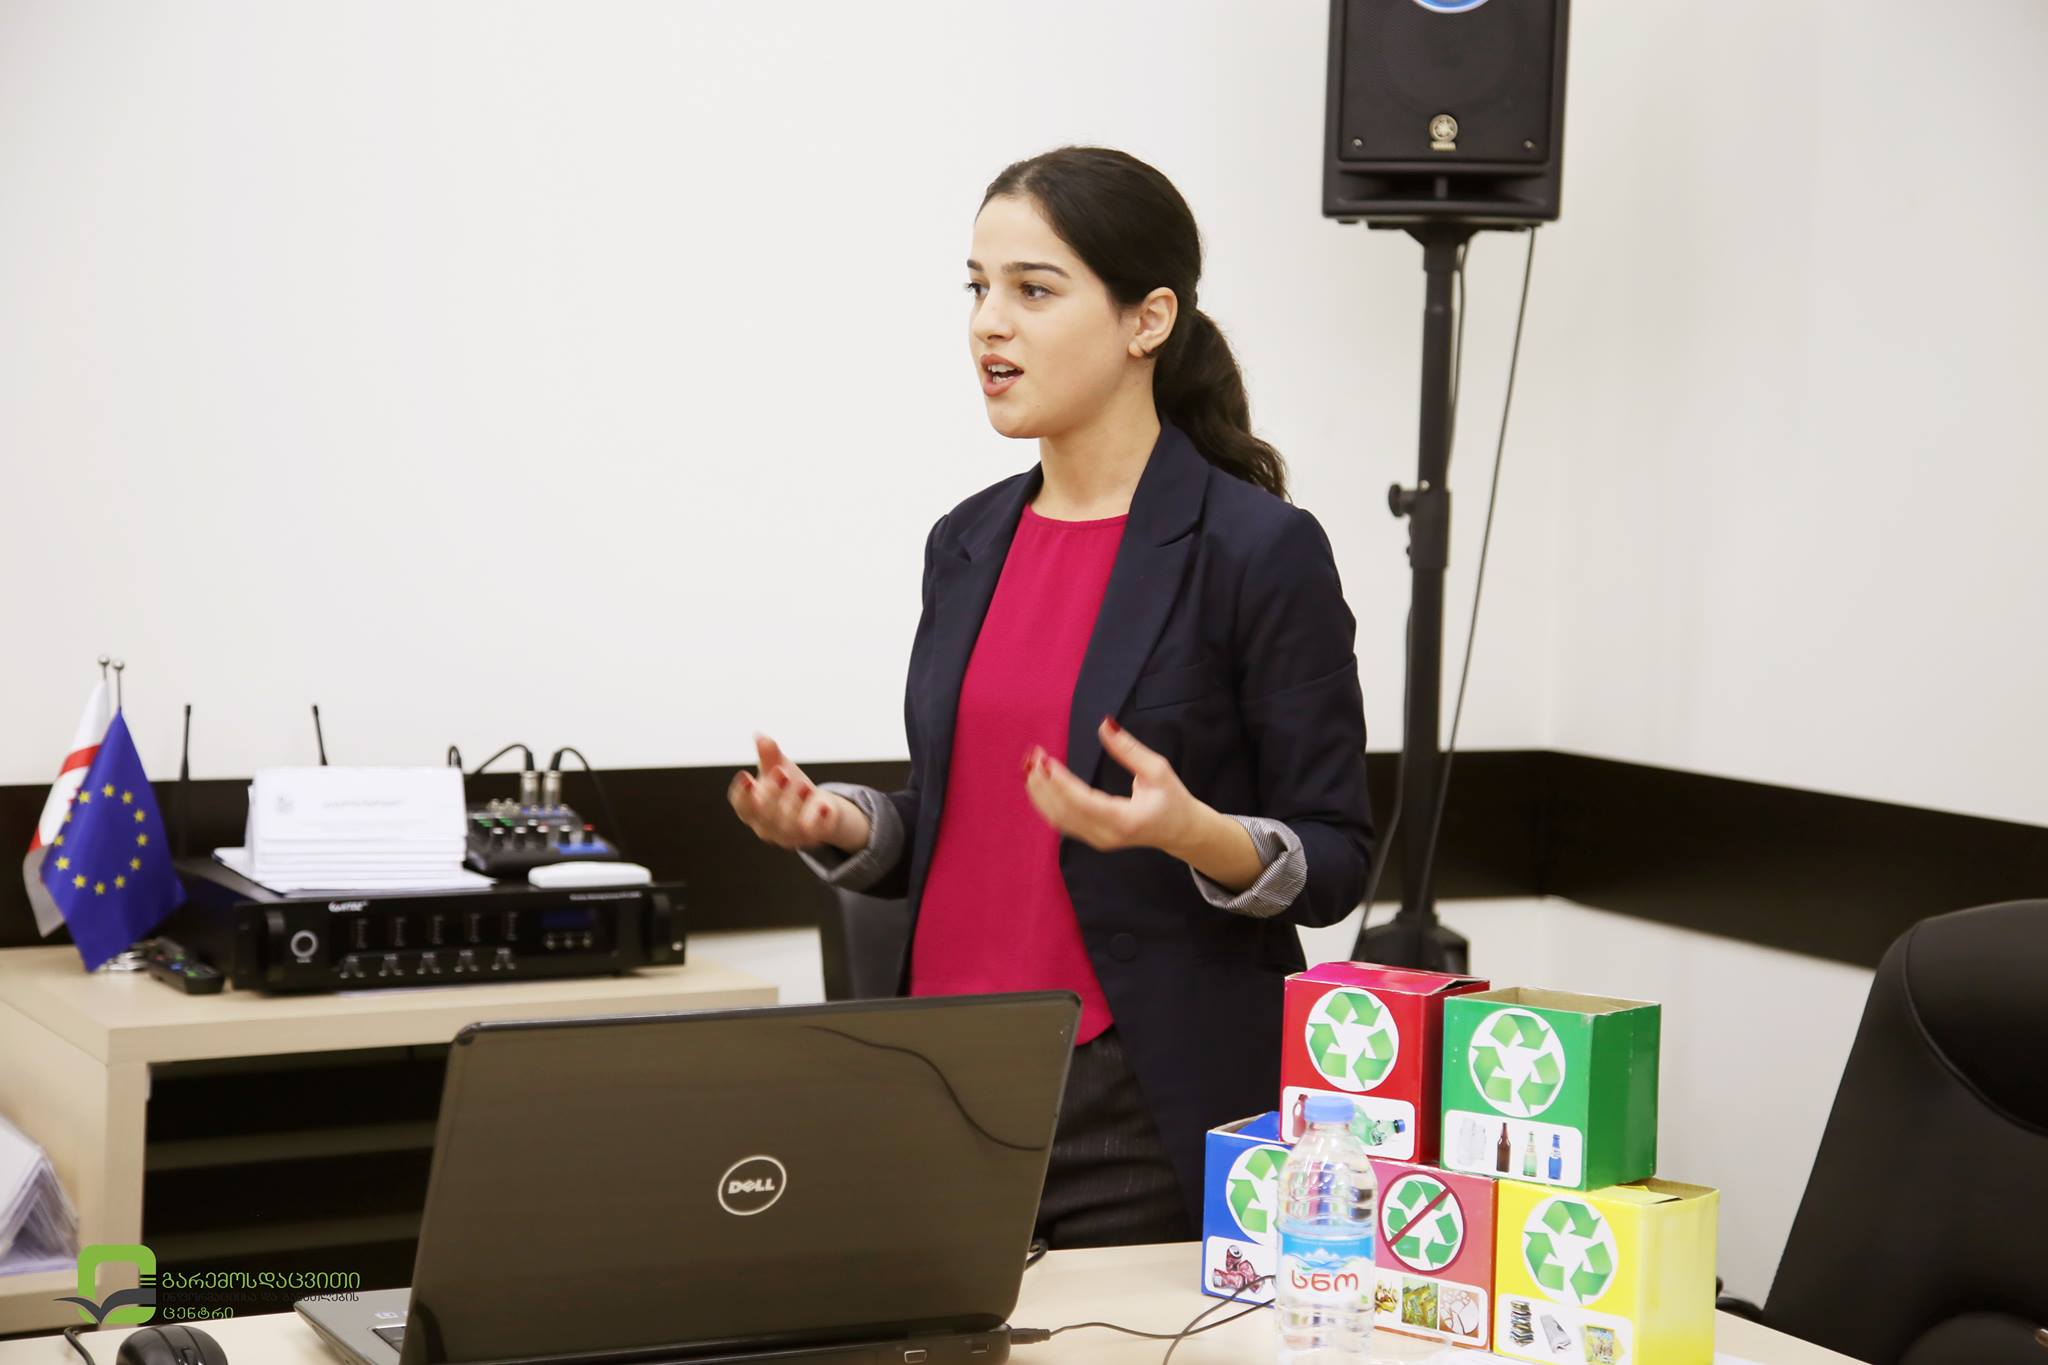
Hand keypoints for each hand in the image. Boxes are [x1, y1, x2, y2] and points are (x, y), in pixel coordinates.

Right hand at [728, 734, 867, 851]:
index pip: (742, 805)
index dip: (742, 792)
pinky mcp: (813, 837)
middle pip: (765, 815)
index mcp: (752, 811)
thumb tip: (761, 737)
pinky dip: (820, 819)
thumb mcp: (777, 768)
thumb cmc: (788, 787)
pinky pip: (816, 832)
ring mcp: (790, 836)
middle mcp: (767, 827)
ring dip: (795, 804)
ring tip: (804, 785)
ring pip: (789, 826)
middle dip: (773, 793)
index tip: (746, 775)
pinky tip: (825, 804)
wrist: (817, 808)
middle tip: (782, 771)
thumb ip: (769, 755)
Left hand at [1022, 717, 1202, 855]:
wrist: (1180, 831)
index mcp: (1125, 820)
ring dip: (1040, 793)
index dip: (1062, 783)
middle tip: (1033, 757)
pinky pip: (1063, 821)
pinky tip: (1039, 783)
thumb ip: (1129, 749)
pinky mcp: (1092, 838)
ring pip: (1059, 819)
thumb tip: (1105, 724)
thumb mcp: (1157, 770)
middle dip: (1044, 784)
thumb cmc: (1173, 799)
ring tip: (1030, 767)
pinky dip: (1047, 802)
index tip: (1047, 761)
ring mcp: (1098, 840)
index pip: (1084, 802)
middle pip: (1064, 812)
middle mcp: (1107, 835)